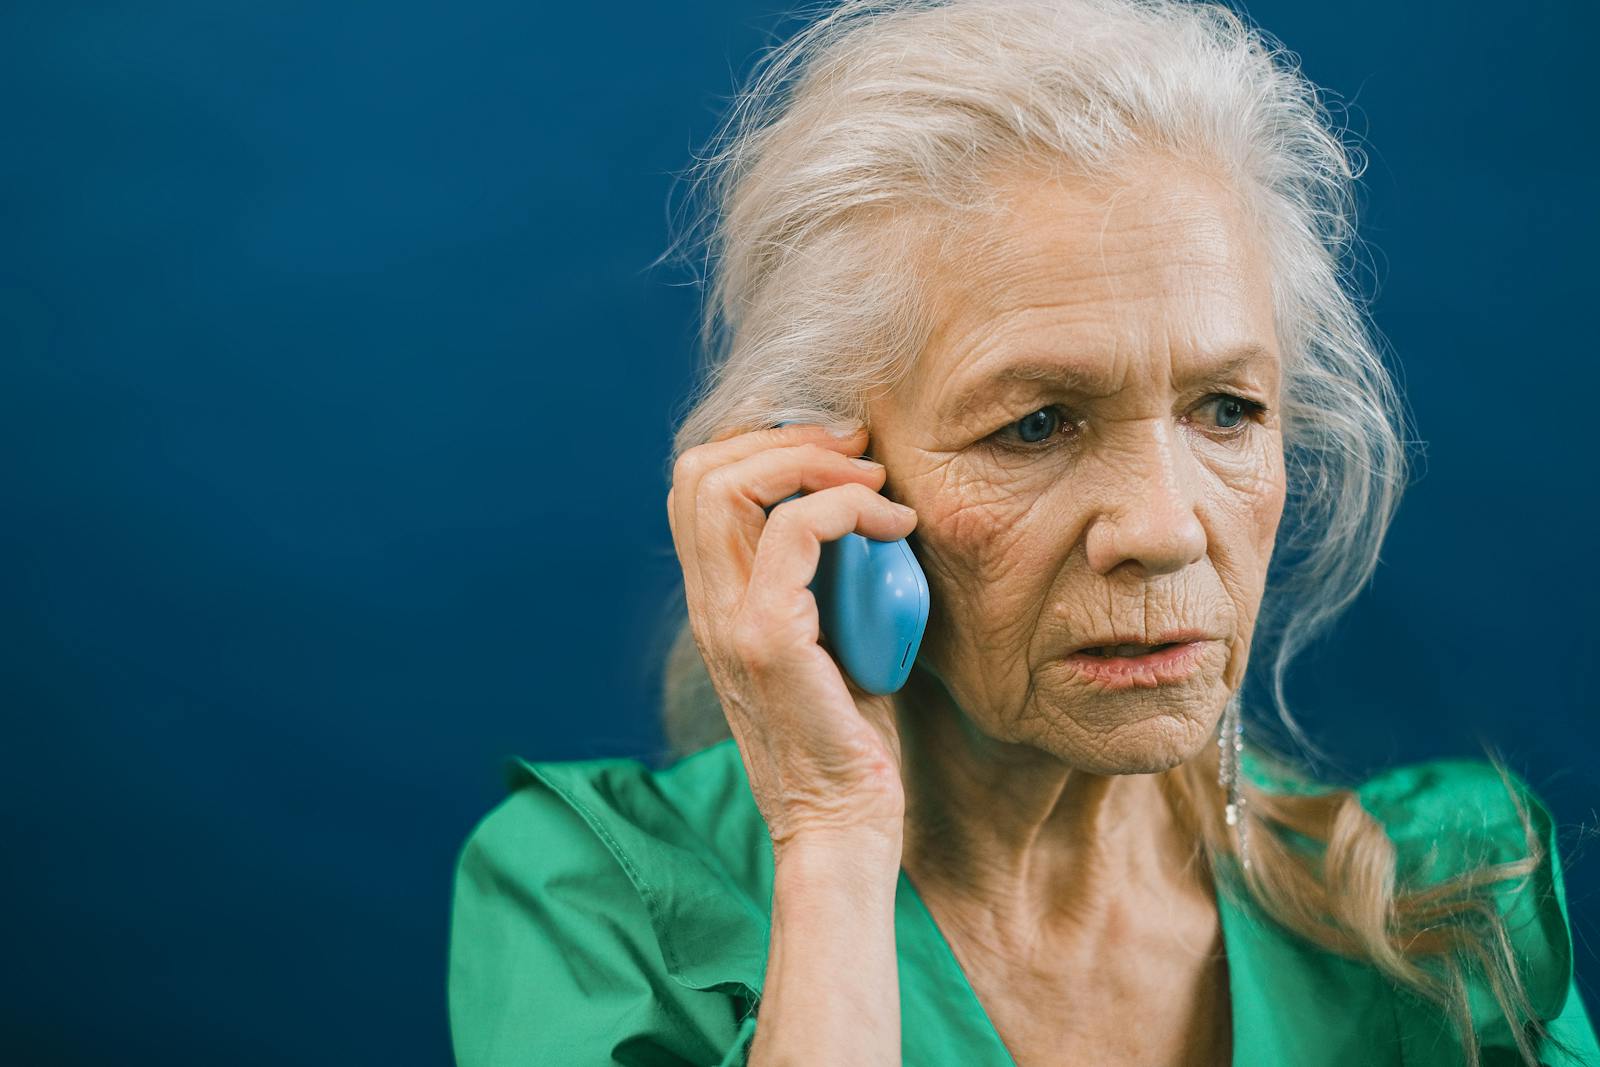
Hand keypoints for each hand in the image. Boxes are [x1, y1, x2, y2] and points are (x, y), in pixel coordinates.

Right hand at [666, 422, 916, 849]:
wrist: (843, 825)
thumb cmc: (851, 740)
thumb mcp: (831, 640)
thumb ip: (825, 581)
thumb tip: (867, 515)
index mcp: (718, 601)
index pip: (697, 486)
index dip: (762, 446)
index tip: (841, 454)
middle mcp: (709, 605)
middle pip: (698, 471)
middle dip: (785, 438)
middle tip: (858, 452)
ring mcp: (728, 620)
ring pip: (724, 484)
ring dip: (810, 460)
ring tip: (874, 483)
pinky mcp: (766, 639)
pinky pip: (793, 531)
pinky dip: (847, 506)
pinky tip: (893, 528)